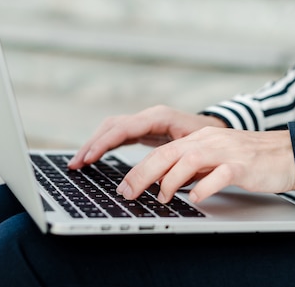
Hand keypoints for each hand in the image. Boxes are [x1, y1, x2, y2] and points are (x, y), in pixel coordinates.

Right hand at [68, 105, 226, 168]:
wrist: (219, 130)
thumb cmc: (210, 140)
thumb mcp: (195, 151)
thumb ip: (174, 161)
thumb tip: (153, 179)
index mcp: (159, 117)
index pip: (123, 128)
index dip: (103, 143)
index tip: (88, 158)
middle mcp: (149, 116)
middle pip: (112, 126)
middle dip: (92, 144)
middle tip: (75, 164)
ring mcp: (145, 121)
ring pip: (112, 128)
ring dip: (94, 144)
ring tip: (78, 163)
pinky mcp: (144, 130)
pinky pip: (118, 134)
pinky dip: (103, 145)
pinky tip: (93, 157)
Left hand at [116, 127, 294, 203]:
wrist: (286, 153)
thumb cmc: (249, 159)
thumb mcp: (215, 159)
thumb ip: (192, 168)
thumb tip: (165, 184)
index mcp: (200, 140)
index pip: (162, 151)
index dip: (139, 169)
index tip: (123, 186)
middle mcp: (209, 142)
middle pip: (168, 154)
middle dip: (143, 174)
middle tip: (128, 193)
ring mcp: (225, 152)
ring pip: (189, 160)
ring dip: (170, 181)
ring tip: (161, 198)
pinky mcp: (242, 165)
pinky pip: (220, 175)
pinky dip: (204, 187)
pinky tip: (195, 198)